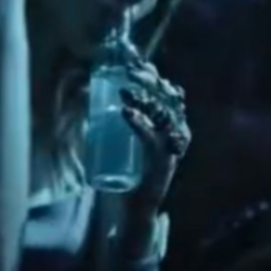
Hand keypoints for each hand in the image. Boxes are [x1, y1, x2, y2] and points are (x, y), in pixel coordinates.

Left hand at [120, 61, 190, 216]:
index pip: (167, 92)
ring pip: (163, 114)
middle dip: (150, 80)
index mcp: (172, 125)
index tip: (136, 62)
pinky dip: (140, 124)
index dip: (153, 75)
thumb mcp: (129, 140)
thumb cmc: (132, 172)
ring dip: (144, 99)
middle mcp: (178, 132)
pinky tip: (126, 113)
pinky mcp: (164, 162)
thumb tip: (93, 96)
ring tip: (124, 91)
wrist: (139, 208)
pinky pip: (152, 138)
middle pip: (169, 97)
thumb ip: (122, 121)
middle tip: (129, 72)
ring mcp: (173, 147)